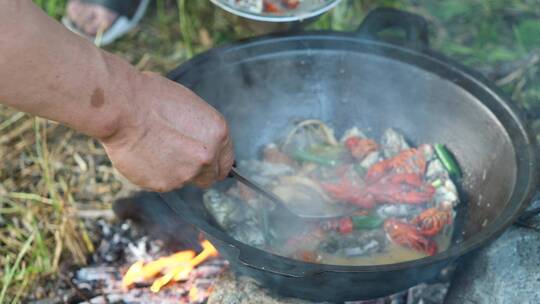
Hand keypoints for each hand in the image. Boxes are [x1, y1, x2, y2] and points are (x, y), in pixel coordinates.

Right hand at [101, 72, 233, 191]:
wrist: (123, 108)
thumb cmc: (151, 97)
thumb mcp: (189, 106)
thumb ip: (201, 131)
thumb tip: (200, 141)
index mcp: (218, 133)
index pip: (227, 161)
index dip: (215, 162)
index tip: (206, 163)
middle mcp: (208, 156)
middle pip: (210, 177)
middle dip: (198, 172)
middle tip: (178, 159)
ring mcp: (187, 173)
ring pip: (185, 180)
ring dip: (174, 171)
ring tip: (155, 149)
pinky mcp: (165, 184)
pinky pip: (163, 183)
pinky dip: (155, 174)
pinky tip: (144, 155)